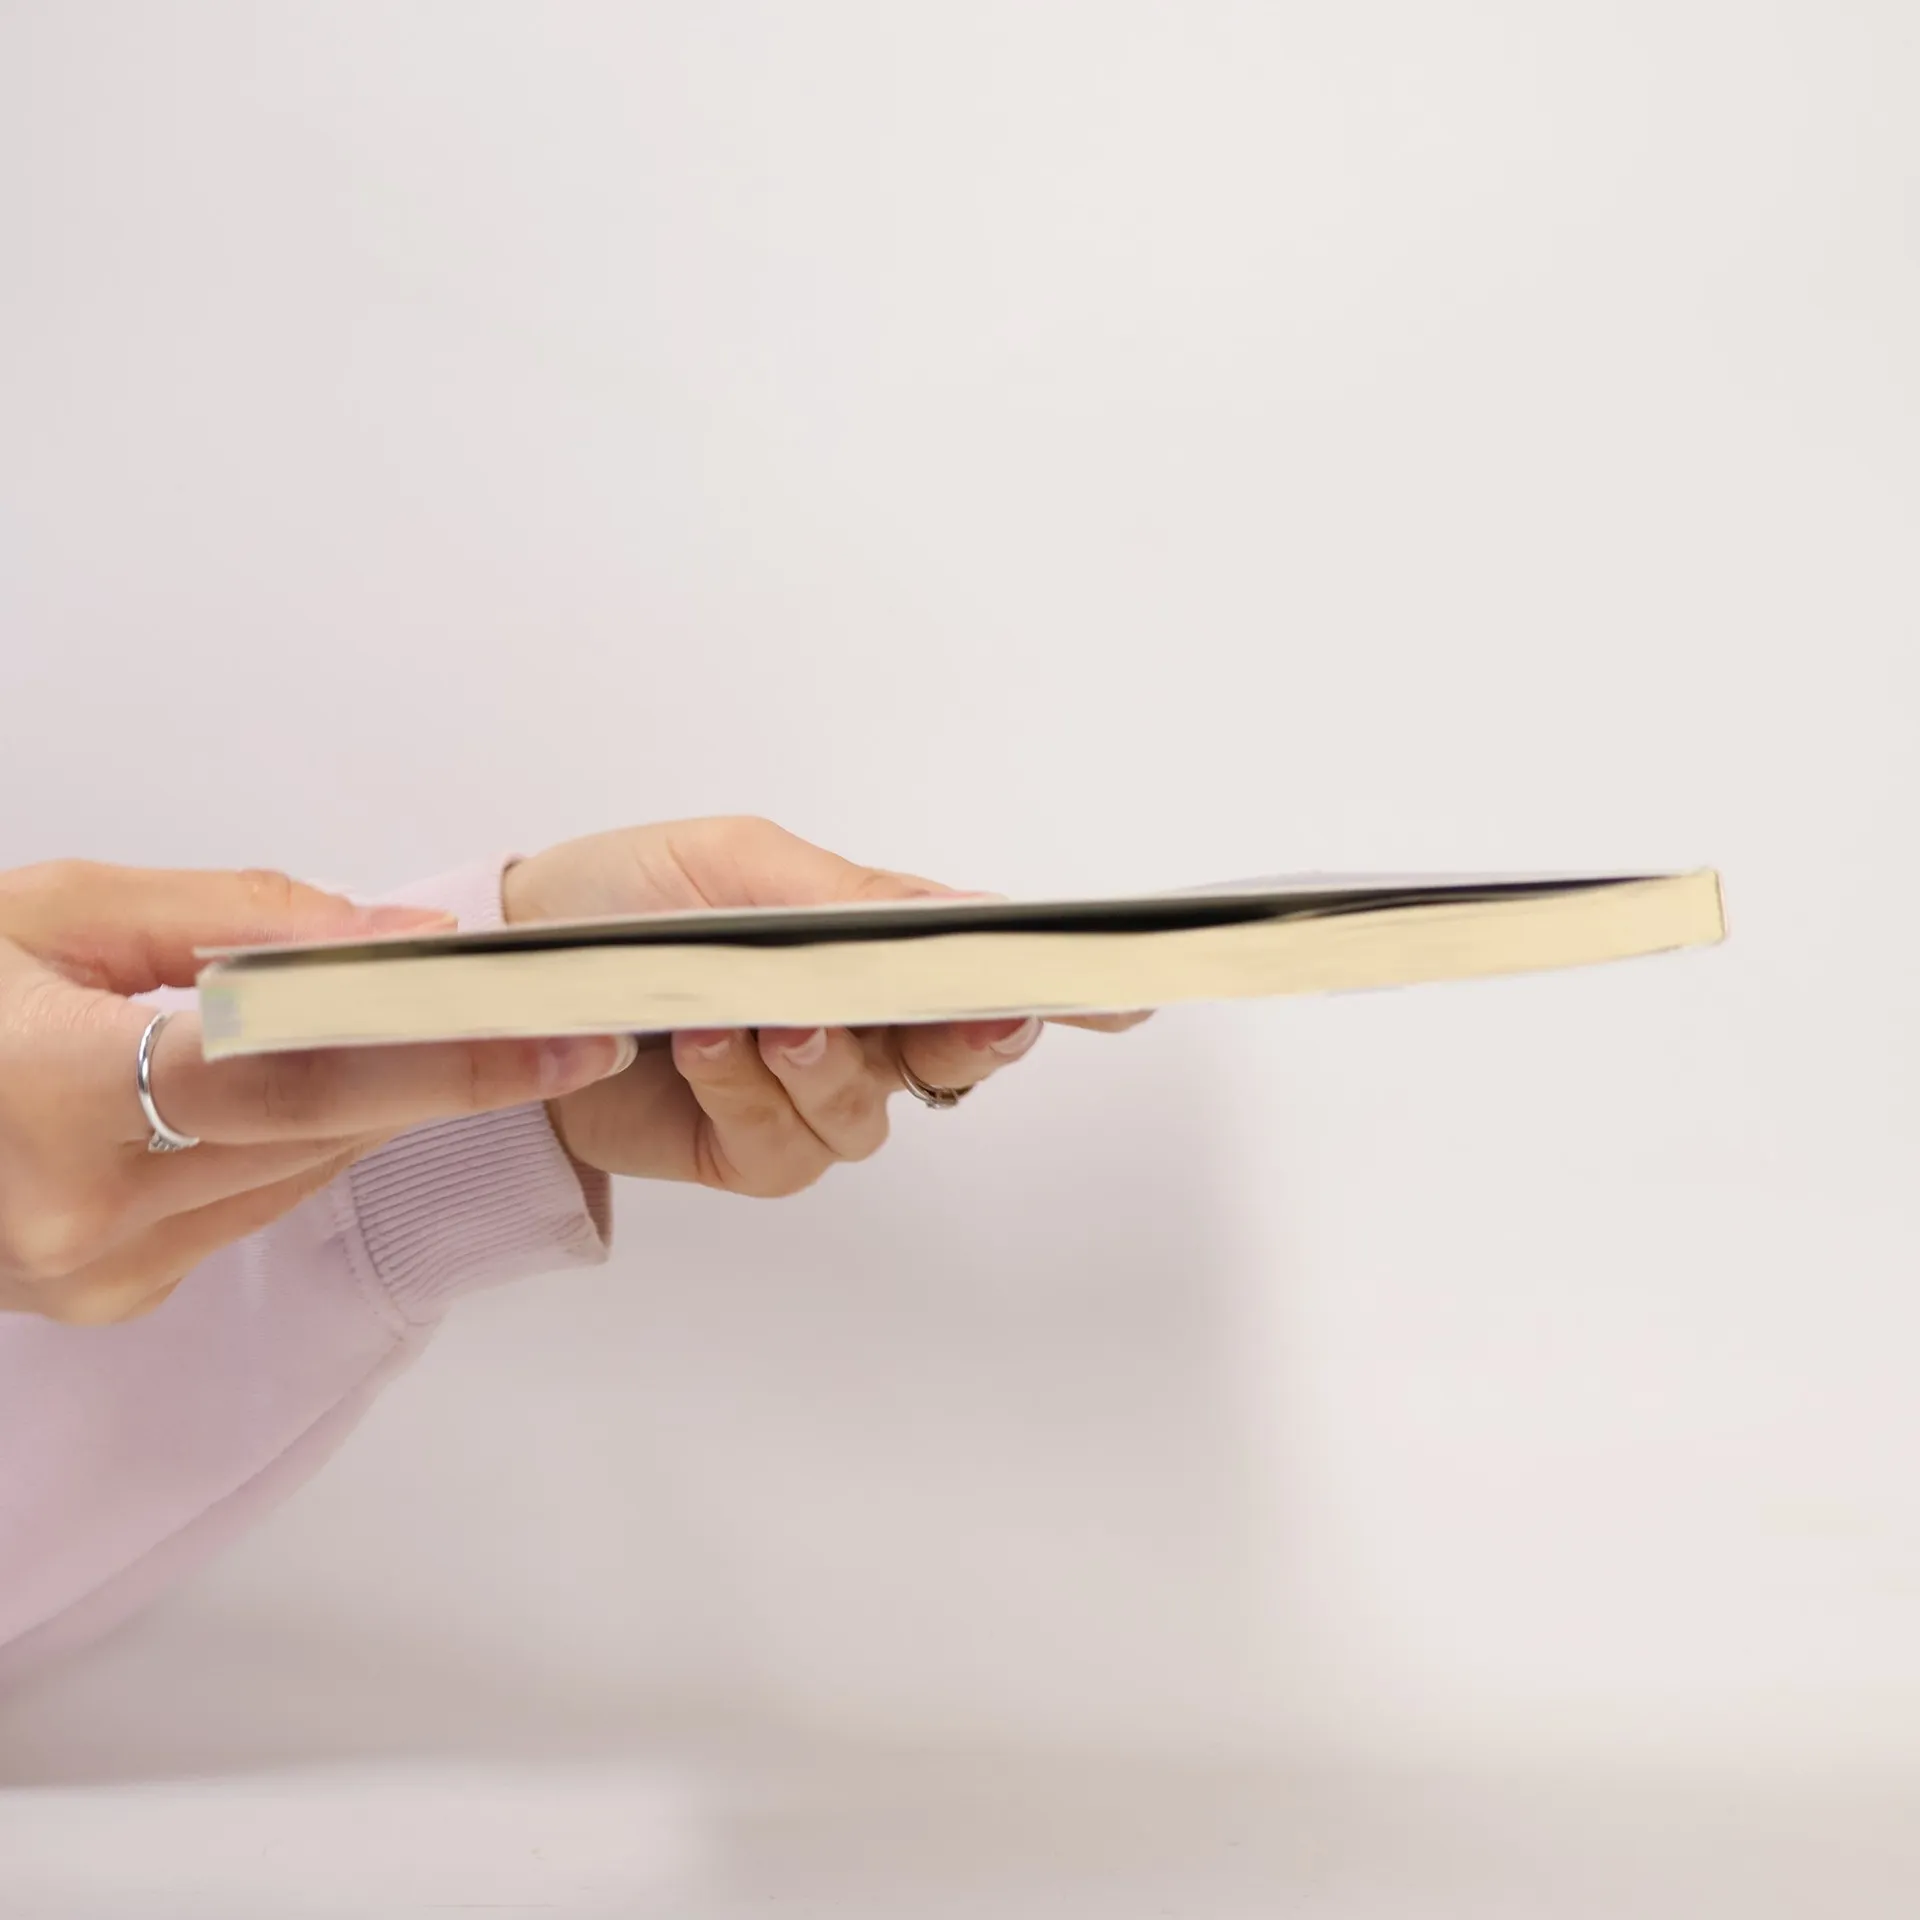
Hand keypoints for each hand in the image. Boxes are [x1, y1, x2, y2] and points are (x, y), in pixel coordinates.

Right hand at [0, 863, 634, 1323]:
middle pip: (322, 1131)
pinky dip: (291, 1139)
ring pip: (301, 1170)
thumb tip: (400, 940)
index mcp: (52, 1102)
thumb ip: (236, 919)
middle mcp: (85, 1221)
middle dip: (440, 1067)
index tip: (562, 1035)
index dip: (445, 1055)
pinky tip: (289, 1083)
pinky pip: (252, 1203)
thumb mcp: (54, 910)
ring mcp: (99, 1279)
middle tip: (552, 1017)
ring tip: (414, 1024)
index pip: (299, 1079)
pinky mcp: (115, 1298)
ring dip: (366, 1098)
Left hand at [503, 817, 1146, 1198]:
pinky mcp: (754, 1151)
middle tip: (962, 1013)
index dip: (1060, 990)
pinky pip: (789, 1145)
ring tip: (749, 1016)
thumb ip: (849, 899)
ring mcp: (809, 1095)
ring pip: (871, 1109)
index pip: (985, 971)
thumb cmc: (626, 897)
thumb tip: (966, 911)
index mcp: (873, 947)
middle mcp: (860, 1025)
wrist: (512, 970)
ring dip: (817, 1062)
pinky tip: (698, 1050)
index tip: (1121, 996)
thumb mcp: (736, 867)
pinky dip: (746, 1095)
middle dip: (964, 1034)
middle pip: (959, 1052)